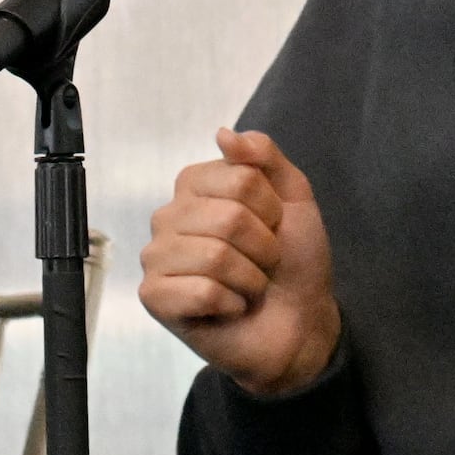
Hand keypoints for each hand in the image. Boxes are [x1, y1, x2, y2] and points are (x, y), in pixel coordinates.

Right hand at [137, 130, 342, 397]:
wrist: (299, 321)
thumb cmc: (293, 261)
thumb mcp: (294, 198)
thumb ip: (264, 157)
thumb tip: (223, 133)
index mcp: (195, 185)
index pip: (239, 177)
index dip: (270, 208)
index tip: (273, 227)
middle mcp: (168, 216)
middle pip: (229, 217)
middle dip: (263, 246)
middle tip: (262, 263)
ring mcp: (156, 257)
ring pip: (216, 255)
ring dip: (250, 278)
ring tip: (247, 285)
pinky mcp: (155, 297)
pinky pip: (201, 290)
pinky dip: (231, 303)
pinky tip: (230, 307)